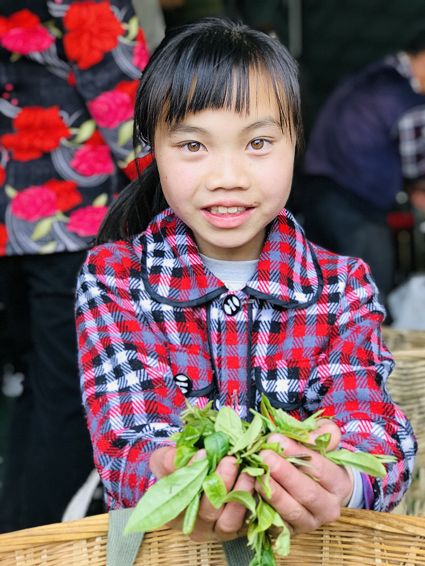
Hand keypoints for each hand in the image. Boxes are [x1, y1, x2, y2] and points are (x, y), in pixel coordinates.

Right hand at [149, 446, 254, 541]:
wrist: (202, 474)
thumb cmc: (180, 468)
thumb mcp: (167, 460)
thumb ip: (169, 459)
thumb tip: (183, 457)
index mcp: (176, 511)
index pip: (181, 497)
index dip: (192, 474)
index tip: (202, 453)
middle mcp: (197, 525)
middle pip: (208, 510)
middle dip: (221, 483)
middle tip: (230, 461)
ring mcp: (219, 529)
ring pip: (229, 520)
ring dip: (240, 495)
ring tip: (248, 472)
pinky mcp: (240, 528)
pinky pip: (249, 521)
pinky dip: (255, 503)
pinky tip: (259, 482)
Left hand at [256, 419, 352, 534]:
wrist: (314, 490)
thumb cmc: (315, 461)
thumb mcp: (322, 444)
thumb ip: (322, 435)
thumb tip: (317, 433)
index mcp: (339, 484)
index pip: (321, 468)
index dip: (298, 452)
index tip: (276, 438)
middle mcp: (328, 508)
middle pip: (307, 492)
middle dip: (284, 473)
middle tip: (264, 455)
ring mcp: (309, 523)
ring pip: (292, 511)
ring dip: (273, 492)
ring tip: (257, 474)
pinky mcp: (290, 532)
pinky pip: (277, 525)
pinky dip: (264, 509)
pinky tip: (251, 492)